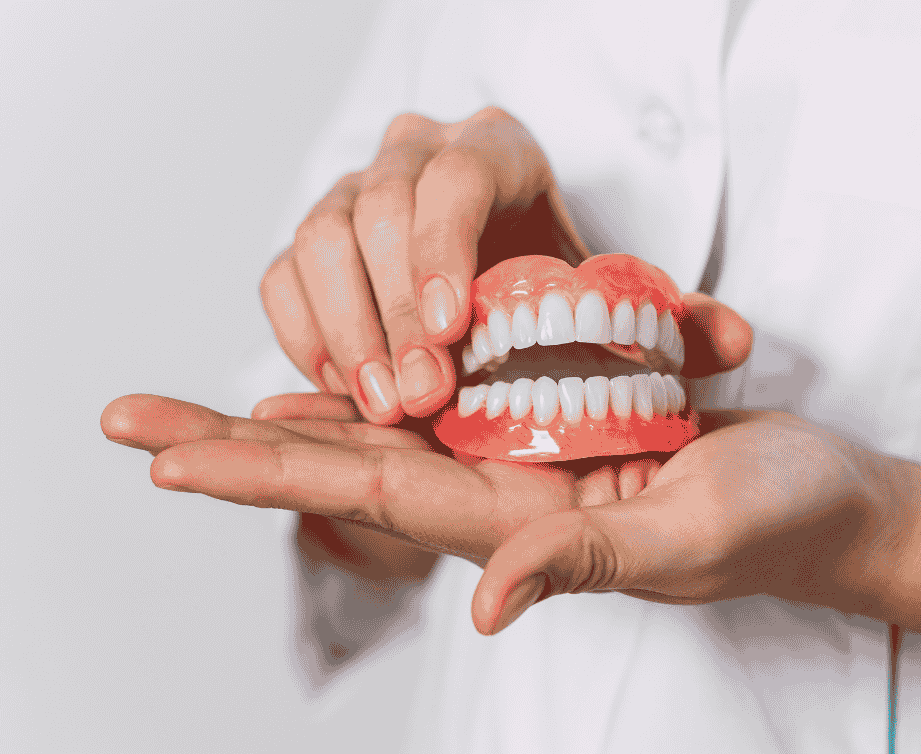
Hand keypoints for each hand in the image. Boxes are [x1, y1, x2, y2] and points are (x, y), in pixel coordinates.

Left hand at [102, 397, 903, 636]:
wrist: (828, 500)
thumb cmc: (774, 523)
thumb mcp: (684, 539)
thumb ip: (585, 563)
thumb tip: (486, 604)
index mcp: (521, 522)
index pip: (370, 492)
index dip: (268, 472)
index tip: (168, 458)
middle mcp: (505, 491)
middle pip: (348, 460)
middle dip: (237, 445)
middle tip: (130, 421)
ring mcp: (530, 454)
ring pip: (387, 428)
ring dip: (292, 415)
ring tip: (194, 408)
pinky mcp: (564, 417)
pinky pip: (454, 398)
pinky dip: (384, 382)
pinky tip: (334, 370)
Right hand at [261, 106, 589, 425]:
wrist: (509, 284)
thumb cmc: (550, 284)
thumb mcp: (583, 286)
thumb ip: (583, 306)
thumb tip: (598, 362)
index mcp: (493, 145)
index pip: (457, 177)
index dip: (445, 252)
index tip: (451, 332)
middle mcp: (413, 151)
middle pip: (381, 211)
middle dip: (399, 315)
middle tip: (420, 394)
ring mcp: (353, 189)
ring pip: (320, 240)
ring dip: (348, 332)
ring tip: (382, 403)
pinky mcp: (312, 238)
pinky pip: (283, 277)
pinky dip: (307, 336)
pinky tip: (346, 388)